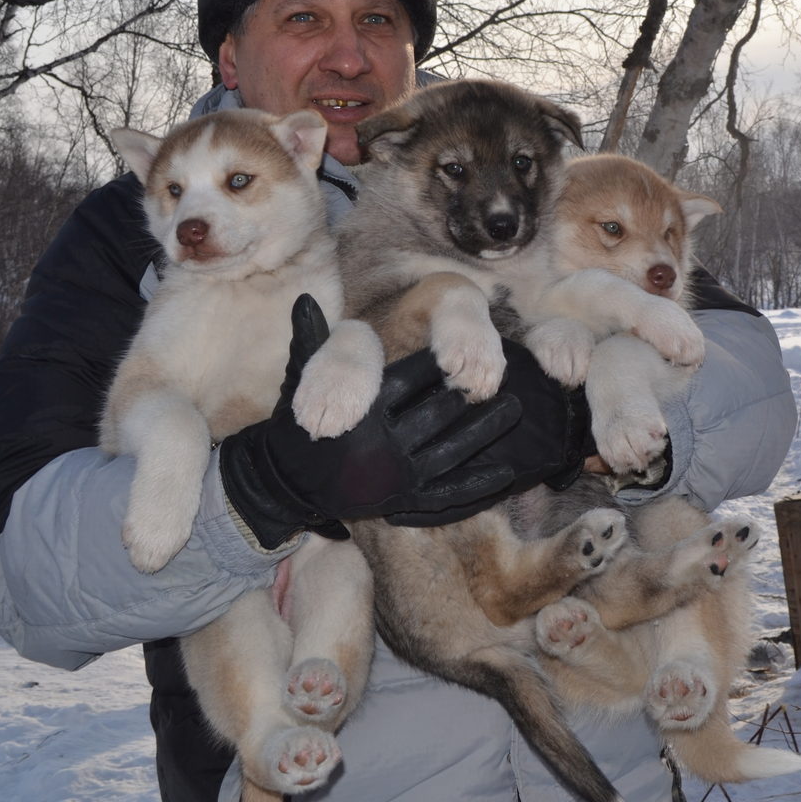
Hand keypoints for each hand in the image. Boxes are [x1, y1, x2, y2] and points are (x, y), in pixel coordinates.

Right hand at [219, 296, 594, 546]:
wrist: (286, 485)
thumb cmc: (298, 425)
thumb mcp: (299, 382)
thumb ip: (309, 341)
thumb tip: (304, 299)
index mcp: (362, 414)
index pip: (408, 381)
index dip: (438, 364)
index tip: (463, 350)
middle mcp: (382, 448)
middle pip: (437, 416)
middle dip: (470, 395)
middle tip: (501, 375)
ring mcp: (396, 479)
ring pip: (451, 453)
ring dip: (485, 432)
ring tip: (514, 408)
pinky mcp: (404, 503)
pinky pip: (447, 496)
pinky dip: (477, 486)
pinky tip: (505, 473)